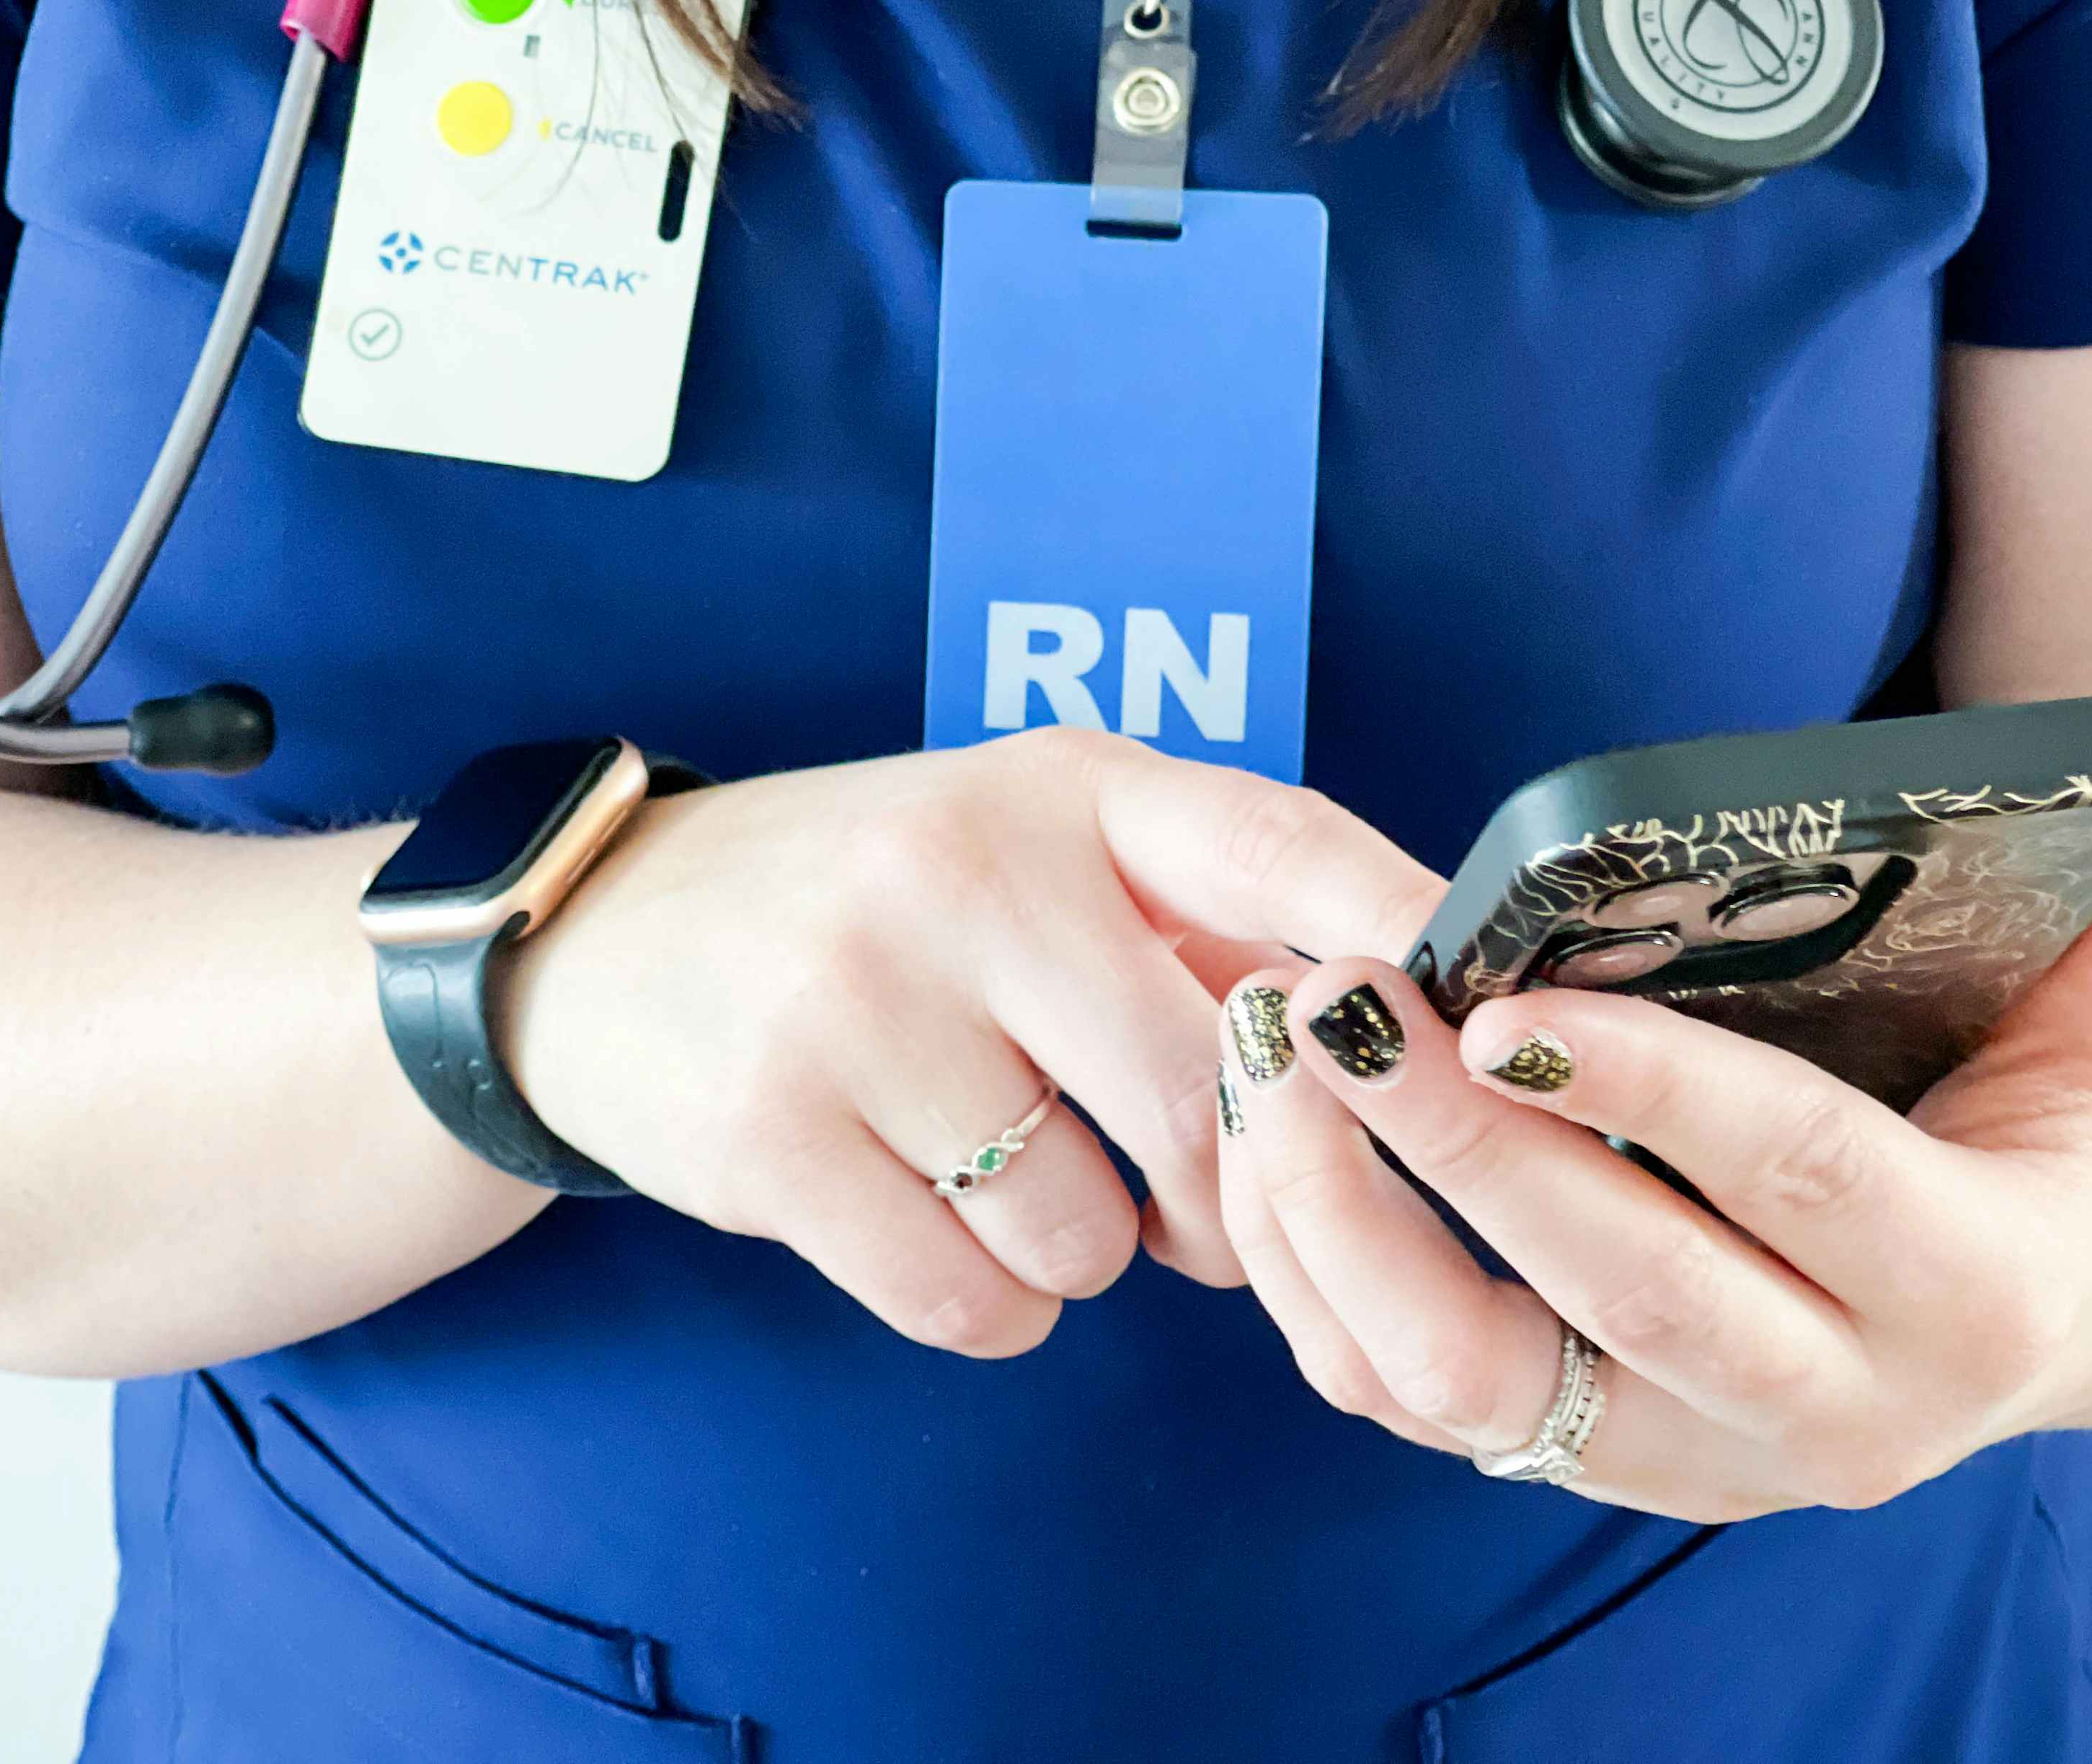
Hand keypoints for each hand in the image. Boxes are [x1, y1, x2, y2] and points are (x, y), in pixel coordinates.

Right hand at [502, 729, 1440, 1358]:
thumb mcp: (1022, 850)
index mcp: (1060, 790)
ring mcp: (858, 999)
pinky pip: (972, 1300)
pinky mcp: (770, 1133)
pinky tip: (934, 1222)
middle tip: (1189, 1194)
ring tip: (1009, 1172)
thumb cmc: (872, 909)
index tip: (1491, 1017)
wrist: (600, 942)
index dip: (1401, 933)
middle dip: (1224, 1189)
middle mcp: (965, 871)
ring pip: (1092, 1229)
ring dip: (1086, 1250)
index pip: (1277, 844)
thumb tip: (1382, 1048)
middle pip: (1204, 1096)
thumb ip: (1193, 922)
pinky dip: (988, 1301)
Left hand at [1214, 799, 2091, 1518]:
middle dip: (1468, 1154)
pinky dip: (1330, 1296)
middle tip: (1340, 1017)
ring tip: (1275, 1082)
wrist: (2027, 1318)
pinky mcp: (1601, 1468)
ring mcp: (1706, 1459)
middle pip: (1625, 1288)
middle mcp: (1842, 1408)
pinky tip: (1275, 1160)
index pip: (1795, 1174)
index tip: (1504, 1005)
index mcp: (1976, 1288)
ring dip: (1357, 1236)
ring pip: (1489, 1387)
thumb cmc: (2043, 1153)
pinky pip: (1428, 1411)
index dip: (1649, 1090)